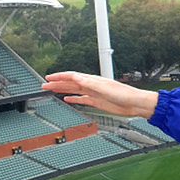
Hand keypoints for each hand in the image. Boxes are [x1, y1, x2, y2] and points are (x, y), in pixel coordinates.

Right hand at [42, 72, 158, 117]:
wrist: (135, 104)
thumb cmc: (124, 95)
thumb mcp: (105, 88)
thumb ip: (90, 83)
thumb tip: (76, 77)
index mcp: (93, 80)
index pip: (72, 76)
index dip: (59, 76)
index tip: (48, 77)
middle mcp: (92, 85)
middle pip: (71, 83)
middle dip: (57, 83)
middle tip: (44, 84)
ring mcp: (94, 93)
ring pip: (74, 90)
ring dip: (62, 89)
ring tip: (51, 90)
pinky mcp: (97, 101)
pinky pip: (82, 99)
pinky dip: (73, 98)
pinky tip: (67, 99)